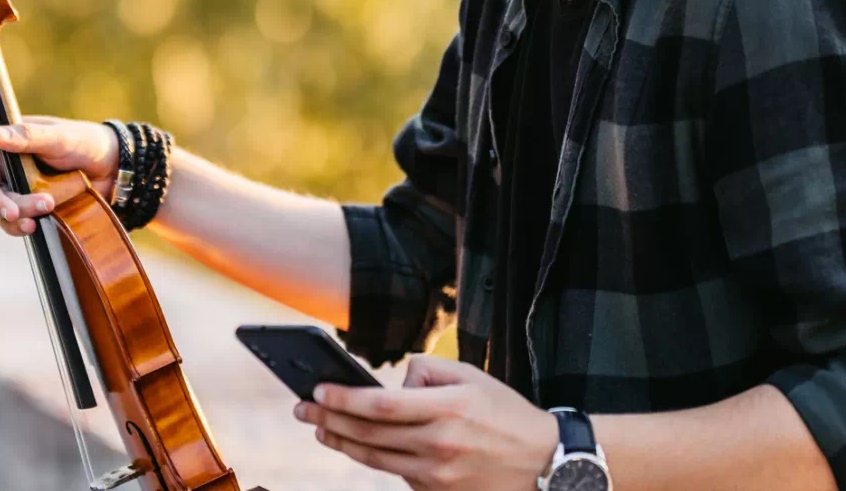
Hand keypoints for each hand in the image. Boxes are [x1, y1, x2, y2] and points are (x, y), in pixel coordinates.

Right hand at [0, 115, 121, 235]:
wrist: (113, 169)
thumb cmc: (85, 141)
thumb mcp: (58, 137)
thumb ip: (27, 137)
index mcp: (6, 140)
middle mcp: (5, 163)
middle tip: (14, 210)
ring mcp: (16, 186)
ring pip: (0, 206)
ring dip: (16, 213)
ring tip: (43, 209)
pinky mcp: (29, 205)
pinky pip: (14, 220)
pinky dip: (21, 225)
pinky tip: (36, 224)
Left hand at [295, 354, 558, 489]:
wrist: (543, 461)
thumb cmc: (504, 411)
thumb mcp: (471, 376)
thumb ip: (426, 371)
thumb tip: (392, 381)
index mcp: (447, 408)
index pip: (380, 404)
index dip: (343, 398)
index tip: (316, 389)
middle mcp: (440, 444)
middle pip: (369, 434)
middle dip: (328, 419)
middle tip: (302, 408)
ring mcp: (438, 474)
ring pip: (375, 458)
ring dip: (341, 442)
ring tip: (321, 427)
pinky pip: (397, 473)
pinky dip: (374, 458)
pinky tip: (358, 444)